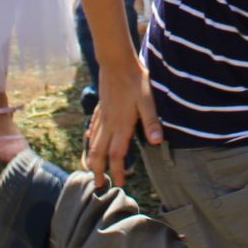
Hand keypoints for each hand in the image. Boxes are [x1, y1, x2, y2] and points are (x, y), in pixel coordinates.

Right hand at [85, 61, 162, 191]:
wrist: (116, 62)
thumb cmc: (135, 80)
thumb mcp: (147, 99)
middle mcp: (109, 124)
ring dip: (92, 158)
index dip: (117, 171)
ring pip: (92, 142)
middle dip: (98, 170)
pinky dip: (90, 140)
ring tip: (92, 169)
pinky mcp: (100, 108)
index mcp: (121, 125)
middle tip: (98, 186)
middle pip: (99, 153)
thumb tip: (157, 141)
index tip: (120, 183)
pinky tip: (90, 141)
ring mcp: (102, 116)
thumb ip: (151, 121)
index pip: (117, 154)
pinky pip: (92, 129)